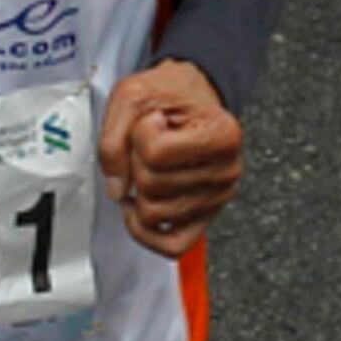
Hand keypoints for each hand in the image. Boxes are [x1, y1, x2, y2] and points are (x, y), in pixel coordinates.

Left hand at [99, 60, 241, 258]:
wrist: (190, 96)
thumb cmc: (168, 94)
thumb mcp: (132, 96)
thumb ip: (113, 139)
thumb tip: (117, 189)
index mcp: (222, 134)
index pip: (156, 152)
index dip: (139, 135)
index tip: (154, 121)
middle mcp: (227, 170)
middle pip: (152, 186)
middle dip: (136, 163)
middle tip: (150, 144)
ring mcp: (217, 197)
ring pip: (154, 215)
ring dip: (139, 192)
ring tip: (151, 167)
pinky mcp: (205, 217)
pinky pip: (172, 245)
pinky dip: (146, 234)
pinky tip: (137, 209)